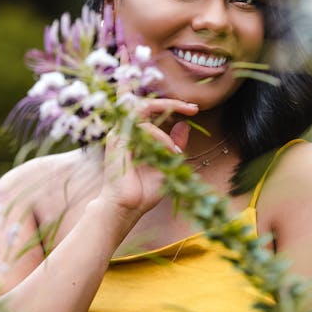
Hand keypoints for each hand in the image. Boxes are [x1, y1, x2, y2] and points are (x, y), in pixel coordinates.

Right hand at [96, 98, 196, 225]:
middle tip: (193, 108)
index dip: (169, 104)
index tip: (193, 109)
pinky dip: (162, 137)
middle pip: (144, 102)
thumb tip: (184, 125)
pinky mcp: (118, 142)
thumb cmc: (142, 191)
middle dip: (171, 102)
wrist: (126, 210)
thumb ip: (173, 144)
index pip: (147, 109)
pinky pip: (144, 128)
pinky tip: (170, 152)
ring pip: (143, 109)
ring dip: (167, 117)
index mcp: (132, 135)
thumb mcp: (166, 164)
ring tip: (178, 142)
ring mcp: (119, 135)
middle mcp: (124, 131)